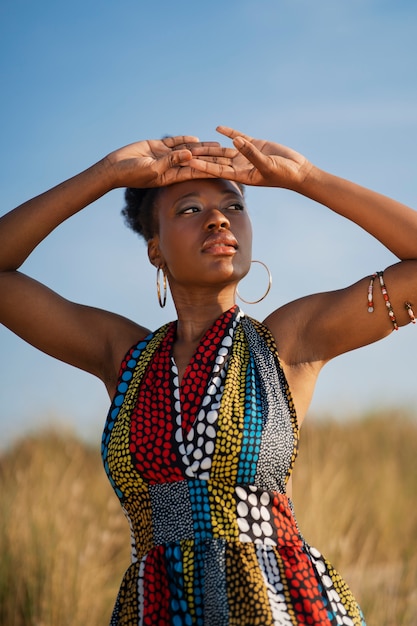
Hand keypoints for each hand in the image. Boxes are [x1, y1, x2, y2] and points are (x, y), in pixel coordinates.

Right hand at [104, 135, 219, 188]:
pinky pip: (173, 142)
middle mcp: (171, 167)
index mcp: (172, 176)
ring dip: (200, 148)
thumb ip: (171, 161)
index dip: (210, 169)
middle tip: (226, 155)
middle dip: (211, 158)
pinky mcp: (157, 147)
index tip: (224, 168)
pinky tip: (195, 138)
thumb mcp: (153, 169)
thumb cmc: (132, 174)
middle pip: (195, 161)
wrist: (115, 167)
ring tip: (216, 144)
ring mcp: (164, 156)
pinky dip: (183, 140)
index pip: (195, 172)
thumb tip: (190, 154)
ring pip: (186, 150)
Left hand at [188, 126, 312, 189]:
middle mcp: (240, 166)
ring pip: (224, 149)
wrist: (297, 171)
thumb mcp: (266, 164)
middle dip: (201, 157)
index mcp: (241, 175)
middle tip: (184, 153)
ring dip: (210, 146)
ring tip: (194, 143)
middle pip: (216, 160)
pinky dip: (229, 132)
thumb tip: (235, 141)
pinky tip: (218, 128)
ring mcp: (246, 155)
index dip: (203, 167)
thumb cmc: (283, 173)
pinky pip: (238, 137)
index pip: (217, 170)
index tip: (189, 163)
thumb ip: (251, 153)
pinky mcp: (254, 145)